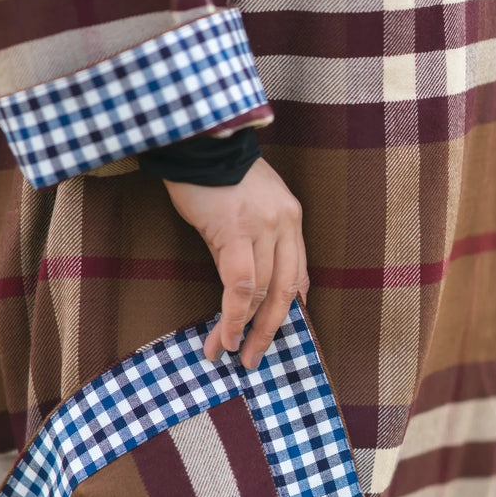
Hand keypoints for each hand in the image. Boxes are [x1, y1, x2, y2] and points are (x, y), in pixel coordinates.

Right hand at [163, 158, 308, 369]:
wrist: (197, 138)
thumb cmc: (214, 172)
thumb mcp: (245, 206)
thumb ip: (253, 241)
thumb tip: (245, 286)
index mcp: (291, 218)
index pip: (298, 274)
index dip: (289, 309)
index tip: (274, 332)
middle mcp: (284, 224)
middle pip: (286, 291)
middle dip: (270, 331)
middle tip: (255, 357)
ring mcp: (263, 228)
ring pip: (263, 294)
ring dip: (246, 330)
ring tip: (231, 352)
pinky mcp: (236, 231)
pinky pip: (240, 286)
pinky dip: (233, 316)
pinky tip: (225, 335)